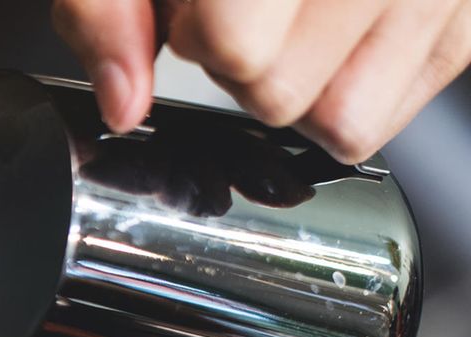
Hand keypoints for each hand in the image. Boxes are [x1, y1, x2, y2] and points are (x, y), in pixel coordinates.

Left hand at [53, 0, 470, 162]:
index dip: (197, 32)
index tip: (195, 3)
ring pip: (340, 119)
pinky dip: (348, 88)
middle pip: (280, 94)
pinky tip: (331, 32)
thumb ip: (106, 11)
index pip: (236, 45)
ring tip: (288, 16)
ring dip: (295, 83)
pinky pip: (387, 115)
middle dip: (239, 62)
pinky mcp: (465, 20)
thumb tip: (124, 104)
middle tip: (243, 6)